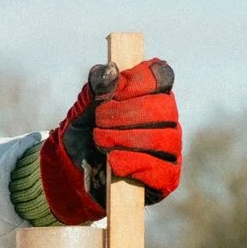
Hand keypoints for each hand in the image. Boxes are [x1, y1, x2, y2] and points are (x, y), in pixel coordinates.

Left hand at [38, 59, 181, 223]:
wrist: (76, 171)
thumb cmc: (85, 133)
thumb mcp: (83, 108)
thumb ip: (96, 87)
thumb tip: (110, 70)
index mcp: (152, 94)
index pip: (162, 76)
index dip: (139, 81)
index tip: (114, 91)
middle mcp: (168, 120)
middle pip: (164, 107)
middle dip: (126, 113)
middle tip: (99, 122)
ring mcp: (171, 149)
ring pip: (163, 139)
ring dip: (125, 139)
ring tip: (101, 143)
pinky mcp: (167, 177)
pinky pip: (160, 169)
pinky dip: (134, 164)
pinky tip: (114, 163)